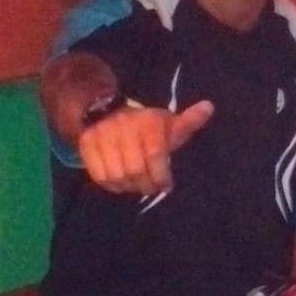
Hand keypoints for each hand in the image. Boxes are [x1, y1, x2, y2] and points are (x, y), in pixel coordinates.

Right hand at [78, 99, 213, 194]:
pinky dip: (112, 186)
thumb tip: (209, 107)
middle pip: (134, 170)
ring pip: (116, 176)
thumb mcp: (169, 123)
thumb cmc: (146, 126)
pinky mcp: (87, 144)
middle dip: (145, 185)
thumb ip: (189, 121)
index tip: (166, 185)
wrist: (107, 111)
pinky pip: (99, 175)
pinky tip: (121, 184)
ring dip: (129, 187)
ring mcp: (102, 135)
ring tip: (137, 185)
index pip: (154, 154)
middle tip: (151, 188)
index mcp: (147, 122)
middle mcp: (123, 127)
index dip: (161, 175)